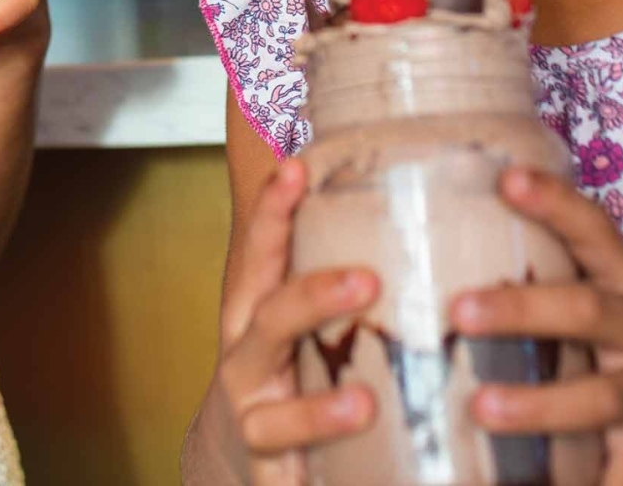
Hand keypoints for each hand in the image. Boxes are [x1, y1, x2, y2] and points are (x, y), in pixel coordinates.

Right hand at [203, 160, 378, 482]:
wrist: (238, 454)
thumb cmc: (283, 363)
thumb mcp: (295, 312)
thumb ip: (330, 264)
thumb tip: (384, 181)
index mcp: (256, 312)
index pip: (262, 253)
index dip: (274, 211)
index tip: (297, 167)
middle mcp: (246, 362)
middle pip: (270, 323)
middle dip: (314, 298)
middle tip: (369, 280)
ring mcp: (255, 423)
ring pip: (274, 420)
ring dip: (317, 413)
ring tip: (363, 404)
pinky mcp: (272, 477)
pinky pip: (287, 483)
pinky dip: (305, 483)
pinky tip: (329, 478)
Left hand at [453, 167, 622, 485]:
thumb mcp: (618, 289)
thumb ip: (558, 268)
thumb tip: (451, 233)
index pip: (594, 230)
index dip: (554, 203)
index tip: (507, 178)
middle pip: (587, 311)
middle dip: (522, 310)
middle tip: (460, 310)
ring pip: (601, 397)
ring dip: (539, 405)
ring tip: (482, 408)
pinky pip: (621, 477)